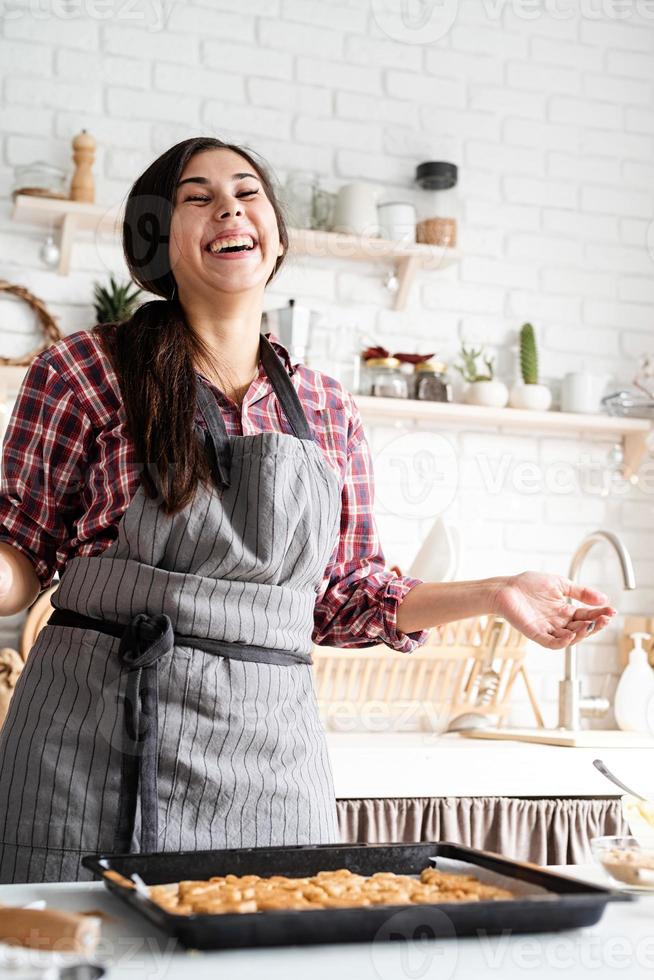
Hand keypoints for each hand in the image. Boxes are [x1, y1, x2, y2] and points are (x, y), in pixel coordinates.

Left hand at [491, 571, 616, 649]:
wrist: (505, 588)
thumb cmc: (529, 585)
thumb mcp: (560, 584)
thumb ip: (581, 592)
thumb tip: (604, 598)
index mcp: (565, 611)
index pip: (587, 615)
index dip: (599, 614)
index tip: (611, 610)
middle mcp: (558, 622)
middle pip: (581, 628)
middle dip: (595, 624)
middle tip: (605, 618)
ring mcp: (548, 629)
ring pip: (570, 638)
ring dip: (582, 633)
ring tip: (591, 625)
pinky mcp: (535, 634)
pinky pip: (551, 643)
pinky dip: (562, 642)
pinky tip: (571, 636)